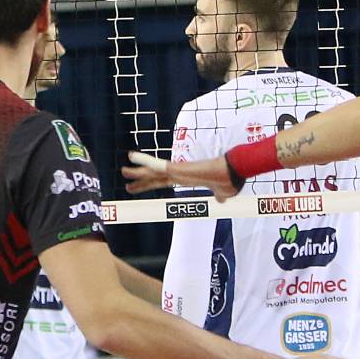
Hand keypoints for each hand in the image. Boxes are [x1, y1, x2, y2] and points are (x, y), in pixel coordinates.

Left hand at [124, 150, 239, 198]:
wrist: (235, 171)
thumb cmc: (230, 180)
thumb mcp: (222, 193)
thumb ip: (218, 196)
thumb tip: (221, 200)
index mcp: (186, 179)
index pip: (163, 182)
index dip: (150, 184)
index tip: (138, 187)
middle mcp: (180, 174)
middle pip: (155, 177)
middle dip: (141, 180)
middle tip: (126, 180)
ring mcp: (179, 170)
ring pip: (154, 171)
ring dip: (138, 171)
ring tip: (124, 169)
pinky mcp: (180, 168)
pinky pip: (159, 165)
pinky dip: (146, 161)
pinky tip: (134, 158)